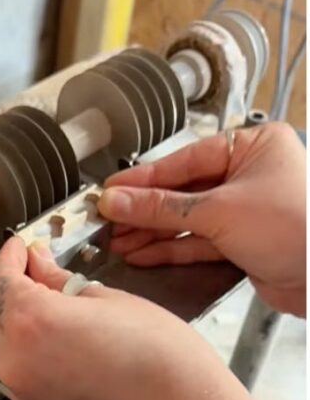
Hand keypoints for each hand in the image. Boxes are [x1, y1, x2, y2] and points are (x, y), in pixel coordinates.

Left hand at [0, 238, 289, 399]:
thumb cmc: (158, 355)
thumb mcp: (110, 299)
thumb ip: (61, 281)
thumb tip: (39, 265)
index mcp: (32, 320)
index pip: (2, 278)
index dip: (10, 257)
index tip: (21, 246)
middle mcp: (16, 358)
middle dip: (14, 289)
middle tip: (40, 271)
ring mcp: (22, 390)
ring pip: (7, 344)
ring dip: (21, 323)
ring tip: (54, 308)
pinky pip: (22, 372)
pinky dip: (31, 352)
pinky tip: (61, 343)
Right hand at [99, 121, 305, 316]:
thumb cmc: (297, 226)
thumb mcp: (220, 210)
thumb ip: (163, 207)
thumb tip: (120, 200)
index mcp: (253, 146)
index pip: (185, 160)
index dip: (144, 179)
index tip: (111, 191)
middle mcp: (250, 175)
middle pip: (184, 190)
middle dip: (144, 209)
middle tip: (108, 219)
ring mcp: (247, 211)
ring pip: (189, 219)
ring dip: (153, 232)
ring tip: (117, 241)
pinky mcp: (244, 244)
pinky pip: (199, 242)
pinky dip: (171, 248)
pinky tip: (142, 253)